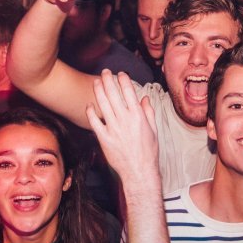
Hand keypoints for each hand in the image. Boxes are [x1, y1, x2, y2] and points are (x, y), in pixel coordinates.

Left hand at [86, 70, 161, 187]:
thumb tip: (145, 98)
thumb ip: (148, 112)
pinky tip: (90, 105)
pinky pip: (94, 121)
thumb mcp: (153, 130)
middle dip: (108, 80)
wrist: (139, 170)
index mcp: (138, 116)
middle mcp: (125, 119)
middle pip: (114, 94)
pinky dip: (91, 112)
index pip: (129, 92)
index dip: (123, 80)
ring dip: (99, 91)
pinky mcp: (104, 138)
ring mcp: (113, 128)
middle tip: (105, 72)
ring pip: (103, 104)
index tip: (120, 74)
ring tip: (96, 82)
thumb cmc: (148, 152)